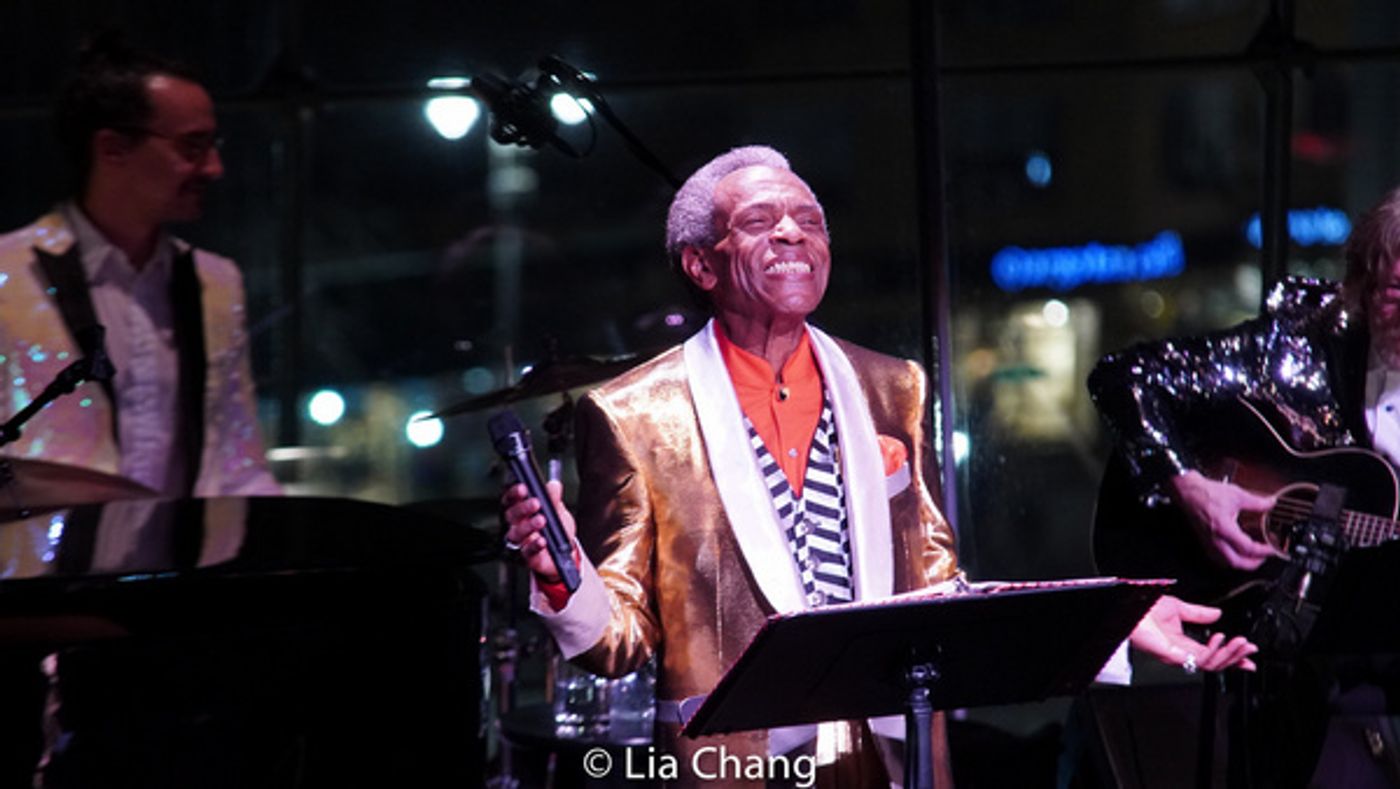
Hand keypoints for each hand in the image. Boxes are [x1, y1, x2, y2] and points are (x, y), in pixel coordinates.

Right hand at [501, 479, 577, 583]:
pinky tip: (542, 540)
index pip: (510, 499)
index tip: (523, 488)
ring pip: (516, 534)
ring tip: (541, 520)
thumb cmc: (554, 528)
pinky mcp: (527, 558)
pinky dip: (534, 546)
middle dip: (522, 508)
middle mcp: (516, 525)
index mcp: (520, 510)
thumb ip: (554, 498)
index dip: (513, 493)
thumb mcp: (557, 510)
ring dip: (528, 526)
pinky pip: (527, 552)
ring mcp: (520, 542)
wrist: (564, 552)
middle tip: (536, 503)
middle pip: (511, 515)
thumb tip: (553, 485)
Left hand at [1129, 595, 1257, 671]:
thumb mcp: (1179, 608)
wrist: (1129, 607)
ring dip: (1229, 653)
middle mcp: (1182, 653)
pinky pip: (1198, 659)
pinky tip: (1220, 639)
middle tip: (1249, 647)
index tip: (1248, 654)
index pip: (1212, 655)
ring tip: (1240, 642)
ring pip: (1211, 664)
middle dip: (1236, 656)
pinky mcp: (1172, 655)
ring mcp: (1177, 656)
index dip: (1232, 656)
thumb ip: (1199, 613)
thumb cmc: (1144, 609)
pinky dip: (1213, 650)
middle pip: (1216, 663)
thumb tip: (1218, 613)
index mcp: (1184, 644)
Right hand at [1169, 470, 1279, 569]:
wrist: (1188, 492)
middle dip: (1253, 564)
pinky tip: (1235, 553)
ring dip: (1241, 563)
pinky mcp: (1205, 541)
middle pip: (1236, 563)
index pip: (1248, 549)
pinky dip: (1230, 559)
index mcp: (1224, 529)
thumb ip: (1257, 502)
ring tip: (1251, 558)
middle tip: (1264, 558)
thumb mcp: (1237, 495)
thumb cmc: (1206, 493)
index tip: (1273, 548)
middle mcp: (1216, 539)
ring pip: (1226, 563)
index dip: (1264, 551)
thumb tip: (1270, 503)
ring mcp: (1209, 542)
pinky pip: (1218, 558)